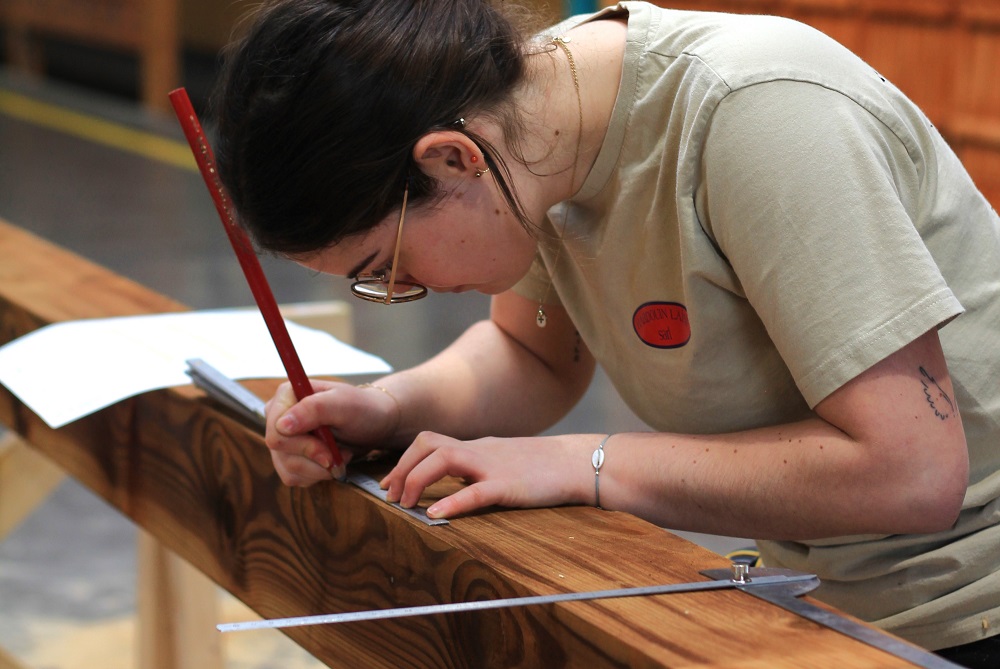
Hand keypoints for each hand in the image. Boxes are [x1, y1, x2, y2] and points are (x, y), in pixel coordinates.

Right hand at [265, 380, 400, 485]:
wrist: (374, 424)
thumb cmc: (362, 409)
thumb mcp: (344, 404)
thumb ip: (313, 409)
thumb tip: (281, 426)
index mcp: (287, 394)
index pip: (276, 429)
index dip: (301, 444)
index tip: (328, 448)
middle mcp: (279, 414)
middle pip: (279, 450)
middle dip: (314, 457)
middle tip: (340, 453)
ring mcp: (283, 437)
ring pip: (286, 467)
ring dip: (318, 468)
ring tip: (340, 455)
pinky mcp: (289, 456)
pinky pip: (292, 477)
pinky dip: (315, 475)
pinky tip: (331, 463)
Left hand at [381, 433, 596, 518]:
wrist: (576, 462)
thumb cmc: (543, 468)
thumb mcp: (502, 462)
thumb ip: (478, 469)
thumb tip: (456, 484)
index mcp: (476, 447)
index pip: (430, 442)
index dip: (404, 461)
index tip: (390, 484)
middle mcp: (478, 451)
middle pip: (428, 444)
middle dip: (402, 468)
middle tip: (391, 496)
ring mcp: (492, 466)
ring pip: (443, 459)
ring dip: (417, 480)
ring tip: (405, 504)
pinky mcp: (508, 485)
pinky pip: (475, 492)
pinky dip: (451, 502)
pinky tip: (435, 515)